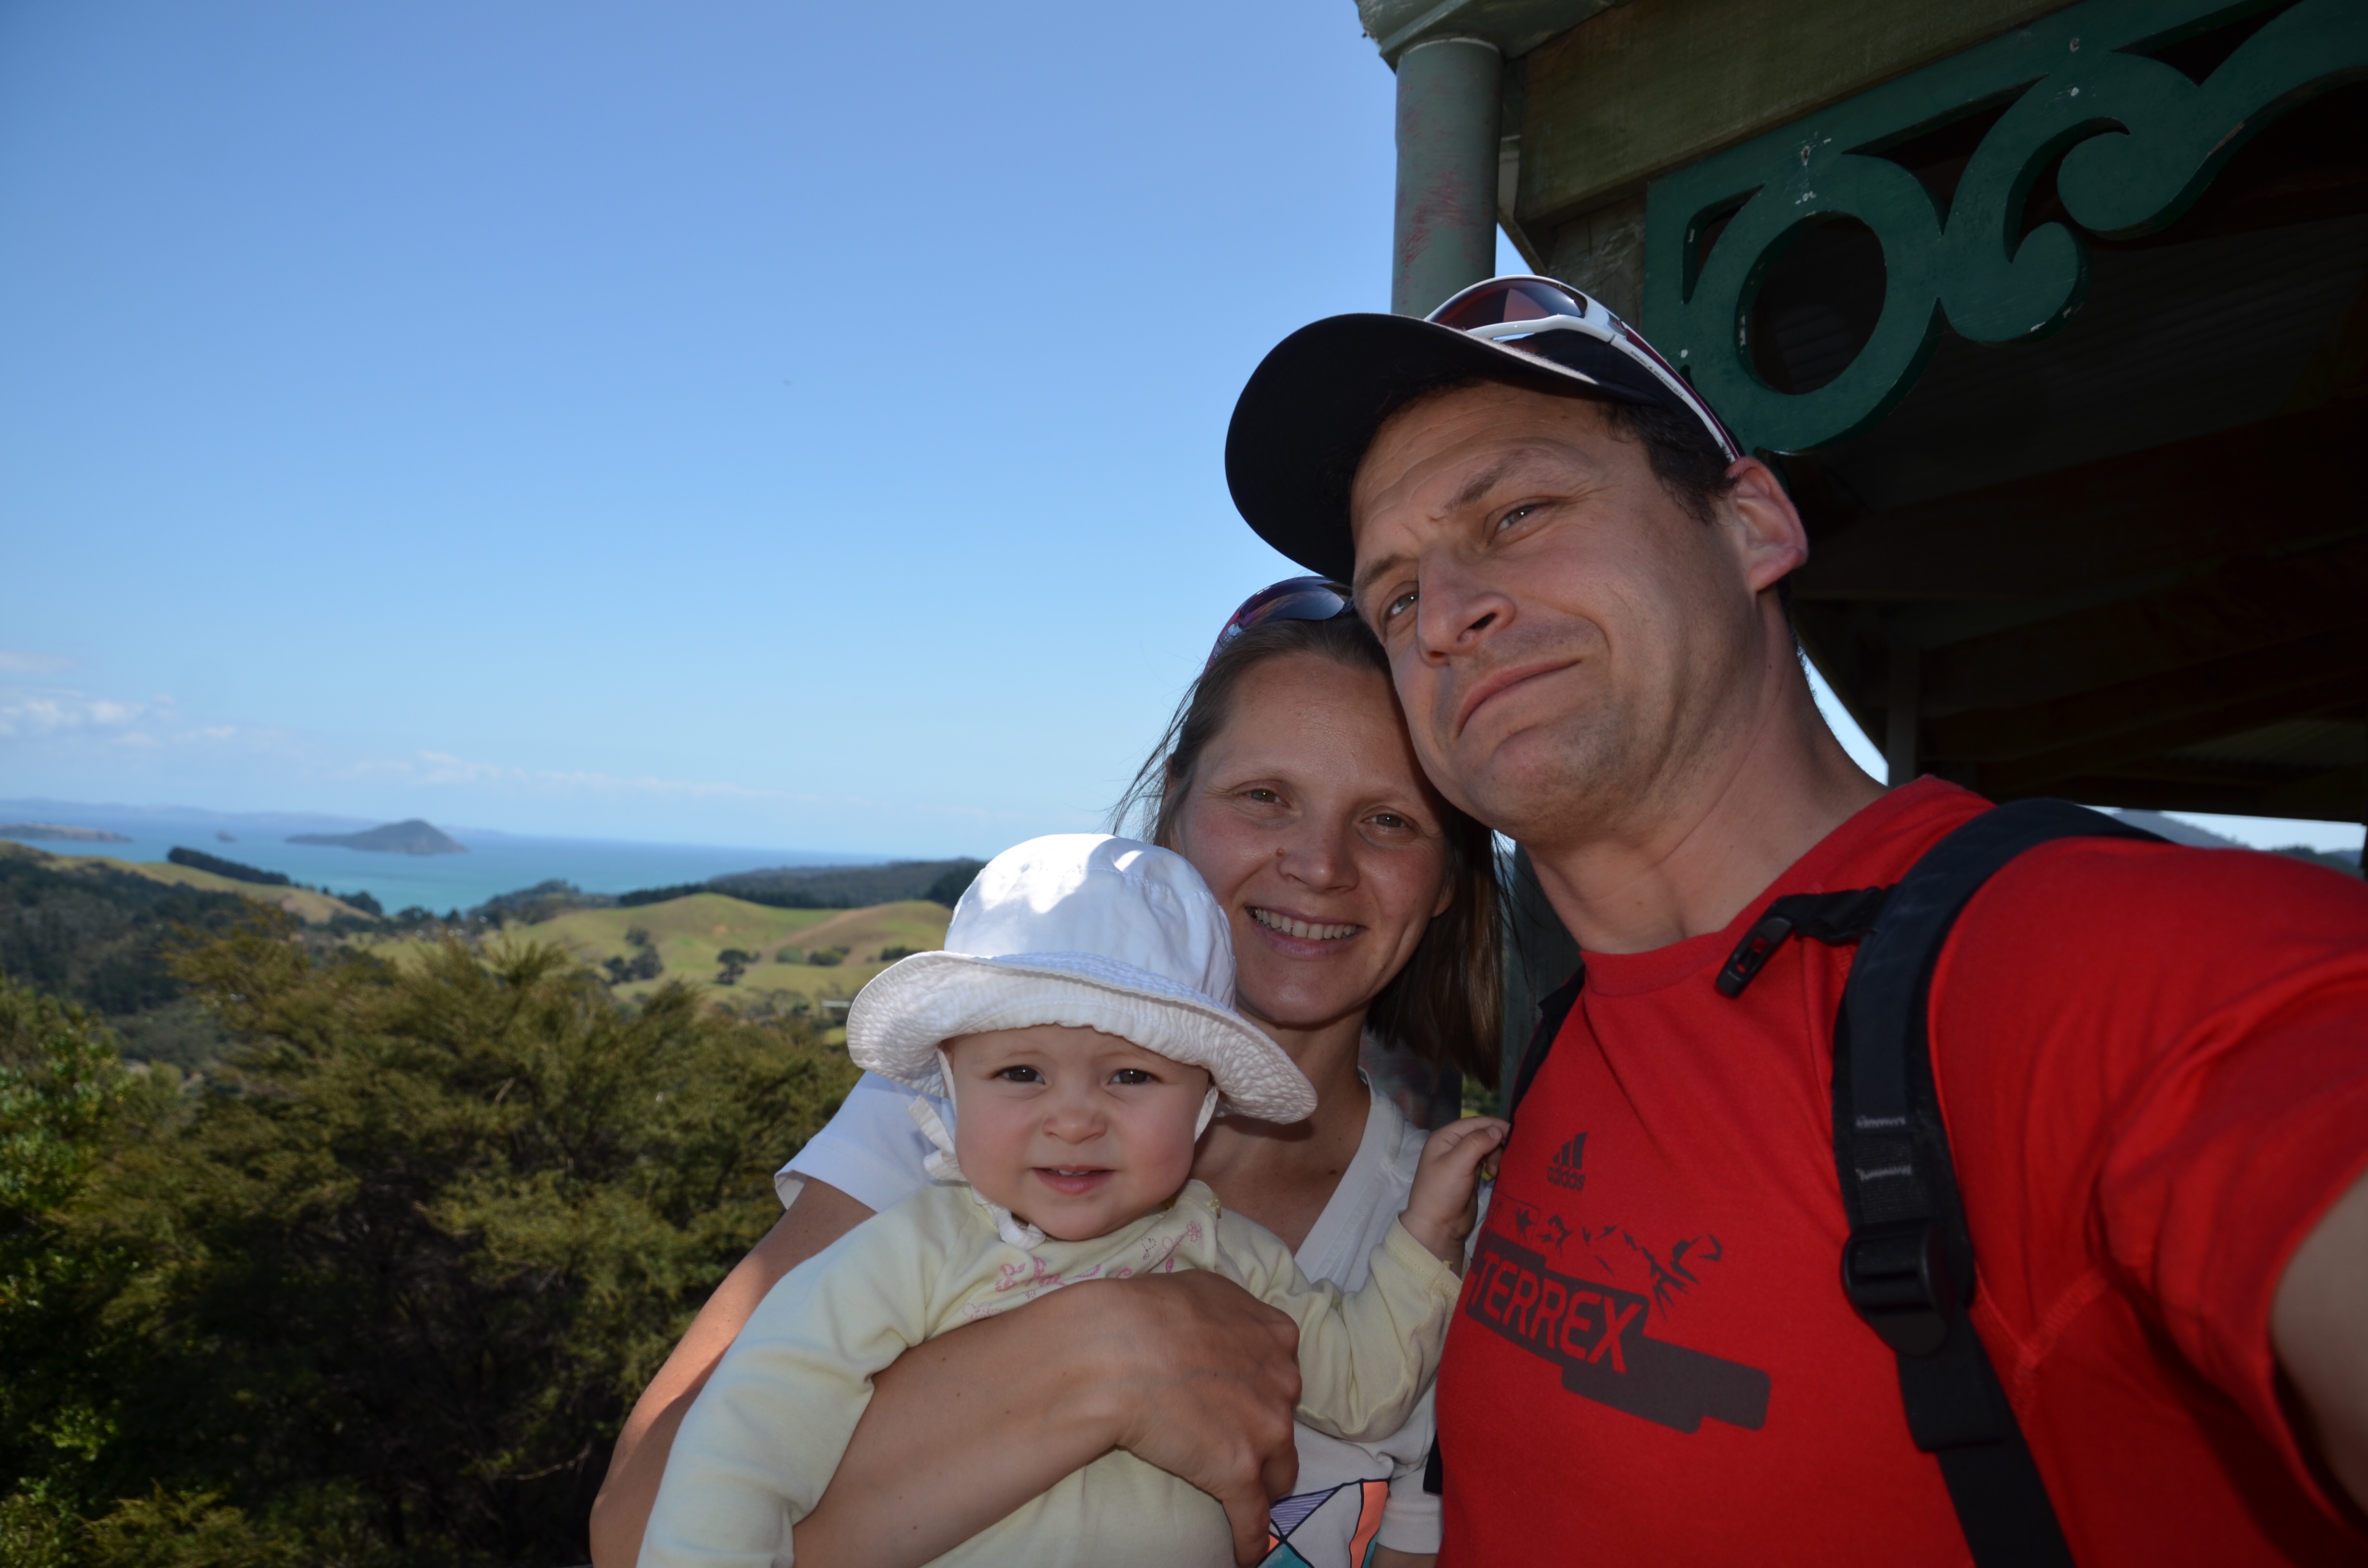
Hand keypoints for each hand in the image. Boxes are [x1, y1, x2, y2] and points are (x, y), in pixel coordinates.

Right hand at [1084, 1271, 1304, 1565]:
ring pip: (1278, 1474)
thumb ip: (1227, 1310)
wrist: (1115, 1350)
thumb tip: (1221, 1322)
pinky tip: (1245, 1555)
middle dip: (1264, 1438)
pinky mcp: (1240, 1473)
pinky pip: (1253, 1520)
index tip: (1243, 1406)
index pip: (1281, 1377)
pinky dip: (1249, 1541)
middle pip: (1284, 1425)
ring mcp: (1265, 1429)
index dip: (1260, 1394)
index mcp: (1274, 1336)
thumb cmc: (1145, 1311)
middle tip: (1232, 1445)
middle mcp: (1281, 1381)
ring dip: (1261, 1487)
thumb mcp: (1200, 1289)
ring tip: (1239, 1499)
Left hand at [1401, 1115, 1508, 1266]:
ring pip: (1489, 1149)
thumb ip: (1477, 1143)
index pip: (1475, 1122)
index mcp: (1445, 1137)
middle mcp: (1453, 1146)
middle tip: (1500, 1162)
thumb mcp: (1457, 1164)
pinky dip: (1495, 1167)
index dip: (1494, 1125)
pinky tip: (1494, 1177)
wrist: (1438, 1227)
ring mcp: (1463, 1161)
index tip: (1514, 1134)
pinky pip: (1489, 1163)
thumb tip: (1498, 1129)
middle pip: (1484, 1134)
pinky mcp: (1472, 1176)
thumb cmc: (1442, 1192)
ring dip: (1497, 1158)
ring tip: (1494, 1174)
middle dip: (1496, 1144)